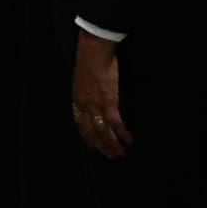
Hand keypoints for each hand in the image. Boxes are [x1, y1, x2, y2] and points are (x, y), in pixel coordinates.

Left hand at [72, 31, 132, 159]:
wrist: (94, 51)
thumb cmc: (89, 59)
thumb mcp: (82, 78)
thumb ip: (85, 90)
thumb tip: (91, 96)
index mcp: (77, 100)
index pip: (81, 125)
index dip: (88, 138)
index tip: (93, 146)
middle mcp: (84, 107)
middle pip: (92, 133)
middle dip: (101, 146)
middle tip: (110, 156)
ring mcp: (96, 106)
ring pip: (104, 133)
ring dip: (113, 145)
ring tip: (120, 154)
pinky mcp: (109, 103)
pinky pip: (116, 124)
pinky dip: (123, 134)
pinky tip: (129, 140)